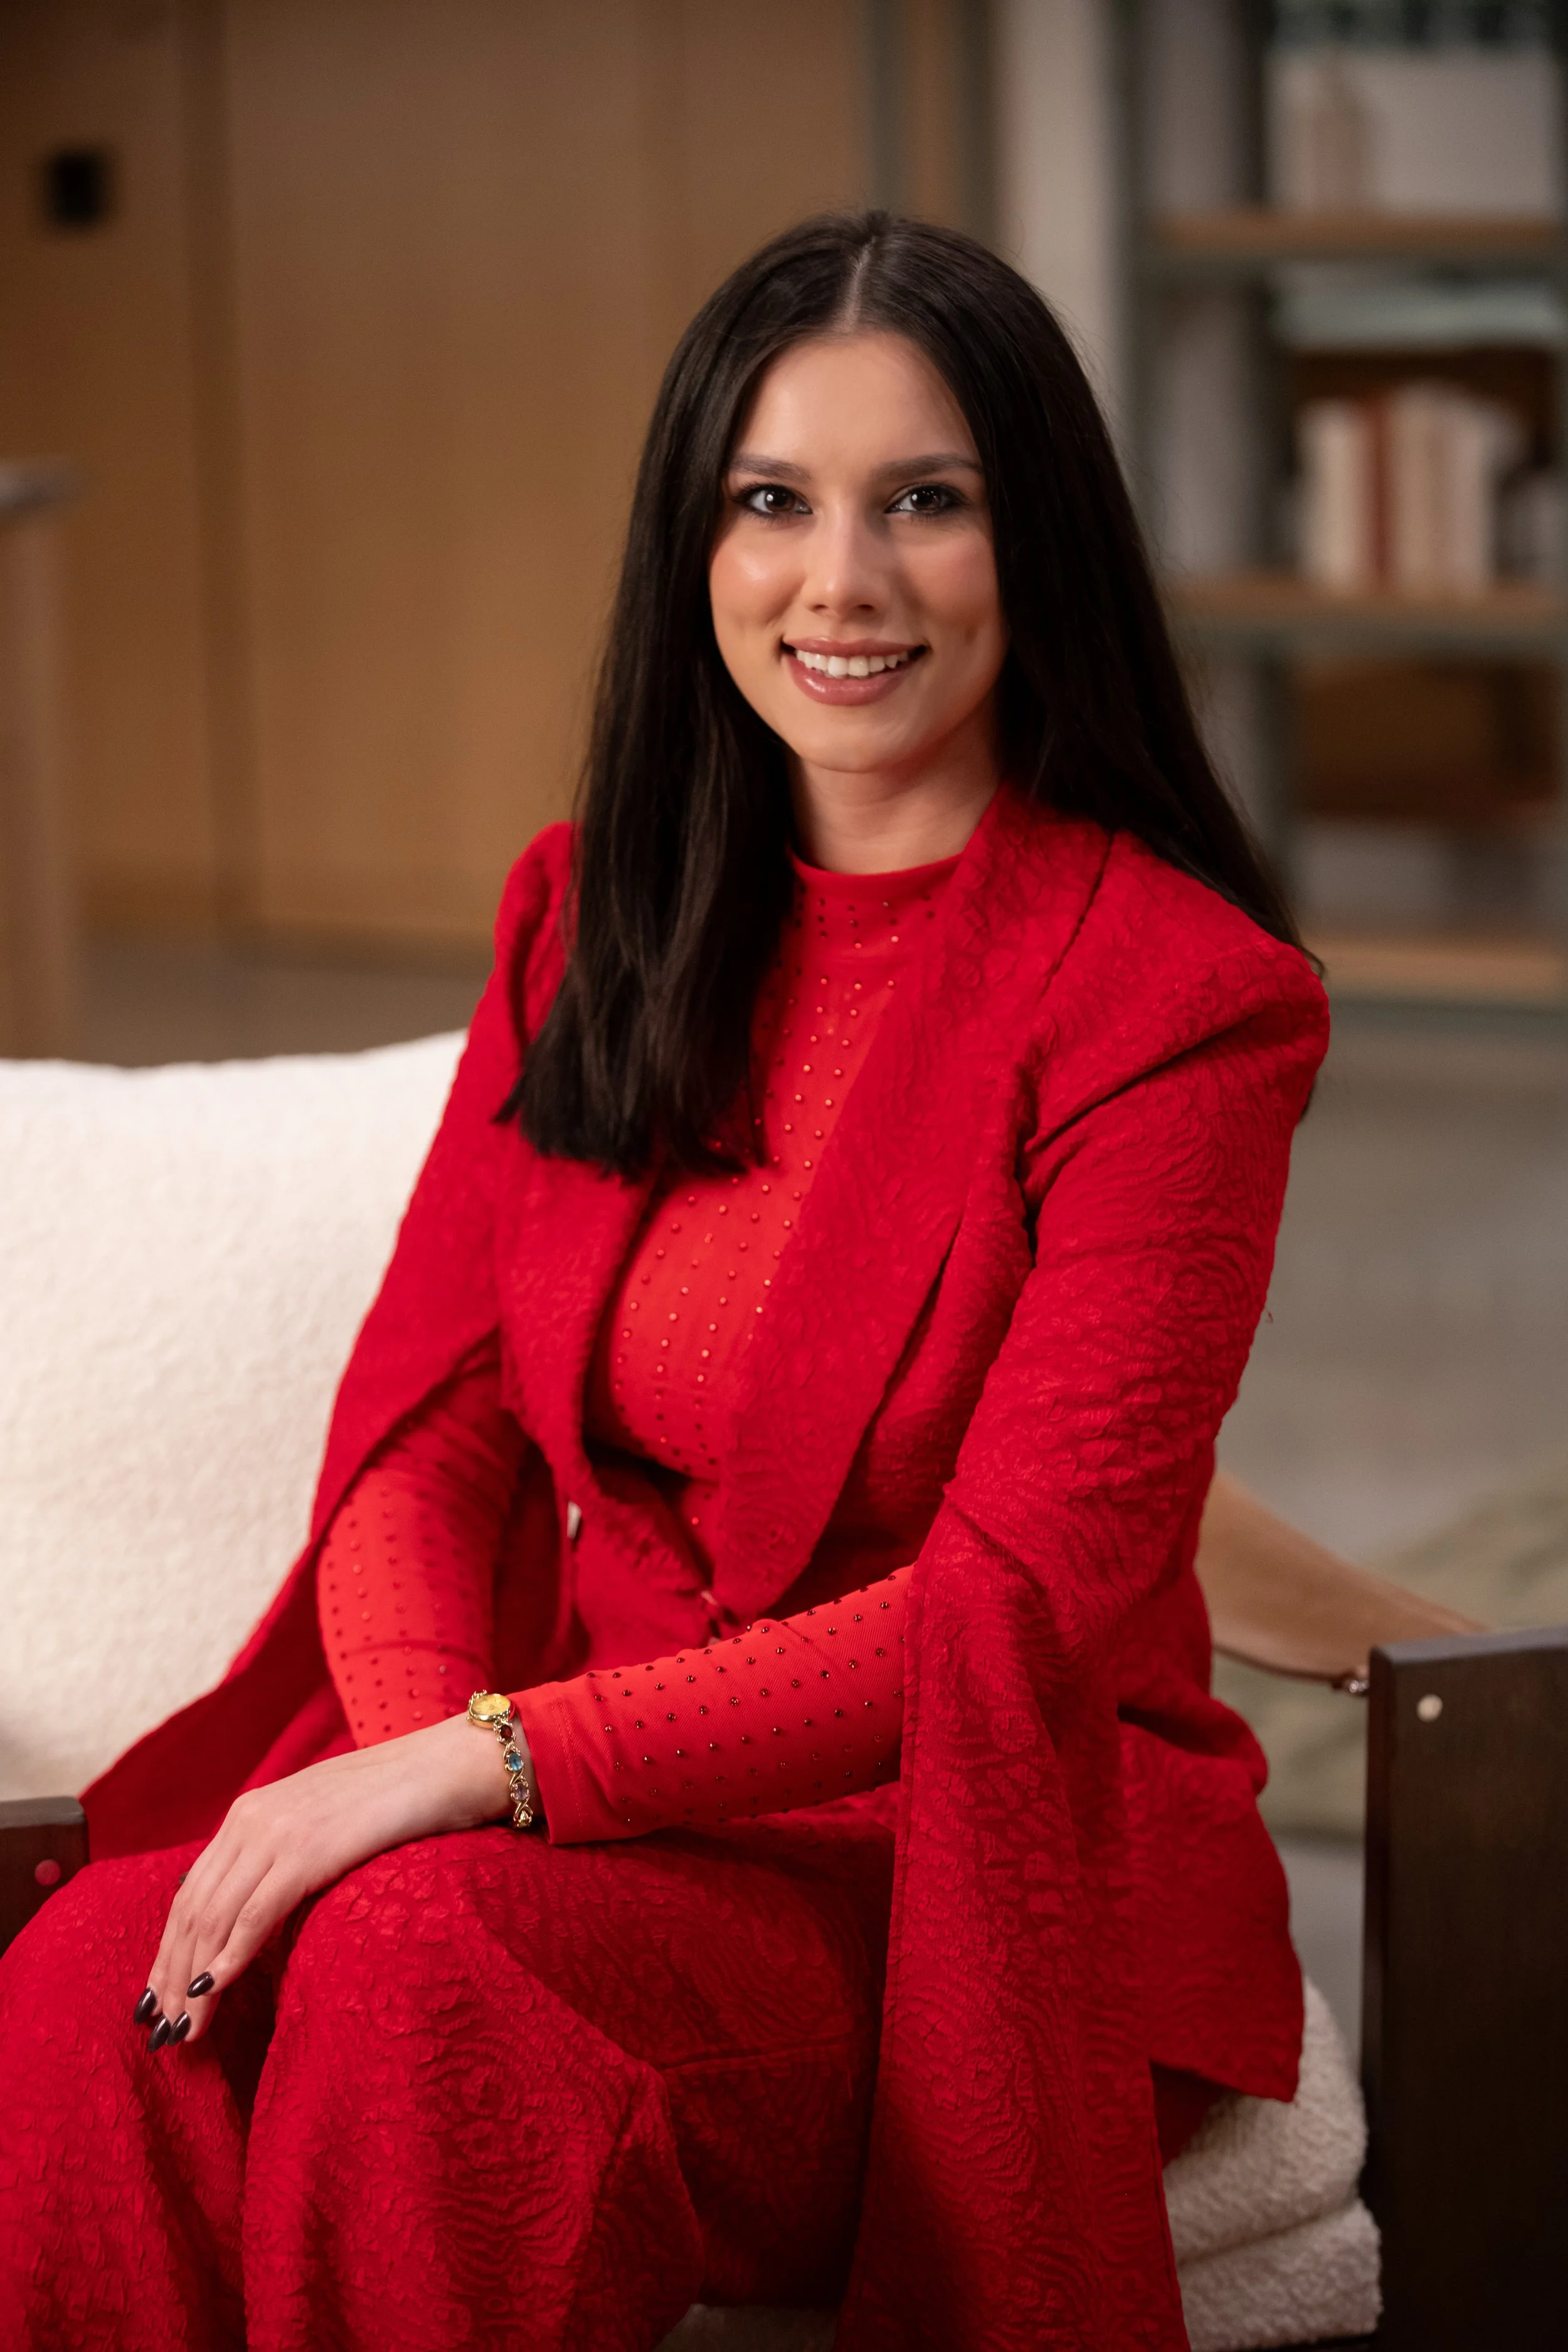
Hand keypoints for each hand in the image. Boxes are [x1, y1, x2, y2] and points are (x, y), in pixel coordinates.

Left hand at [137, 1711, 518, 2048]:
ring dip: (193, 1980)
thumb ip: (280, 1851)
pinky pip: (255, 1913)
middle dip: (170, 1976)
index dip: (168, 1951)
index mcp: (250, 1812)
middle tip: (161, 2031)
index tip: (159, 1999)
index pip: (190, 1893)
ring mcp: (277, 1832)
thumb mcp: (320, 1820)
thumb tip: (248, 1902)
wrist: (445, 1767)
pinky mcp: (307, 1850)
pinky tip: (214, 1991)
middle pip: (191, 1911)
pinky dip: (228, 1957)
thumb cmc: (394, 1800)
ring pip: (213, 1918)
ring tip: (184, 2030)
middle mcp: (251, 1819)